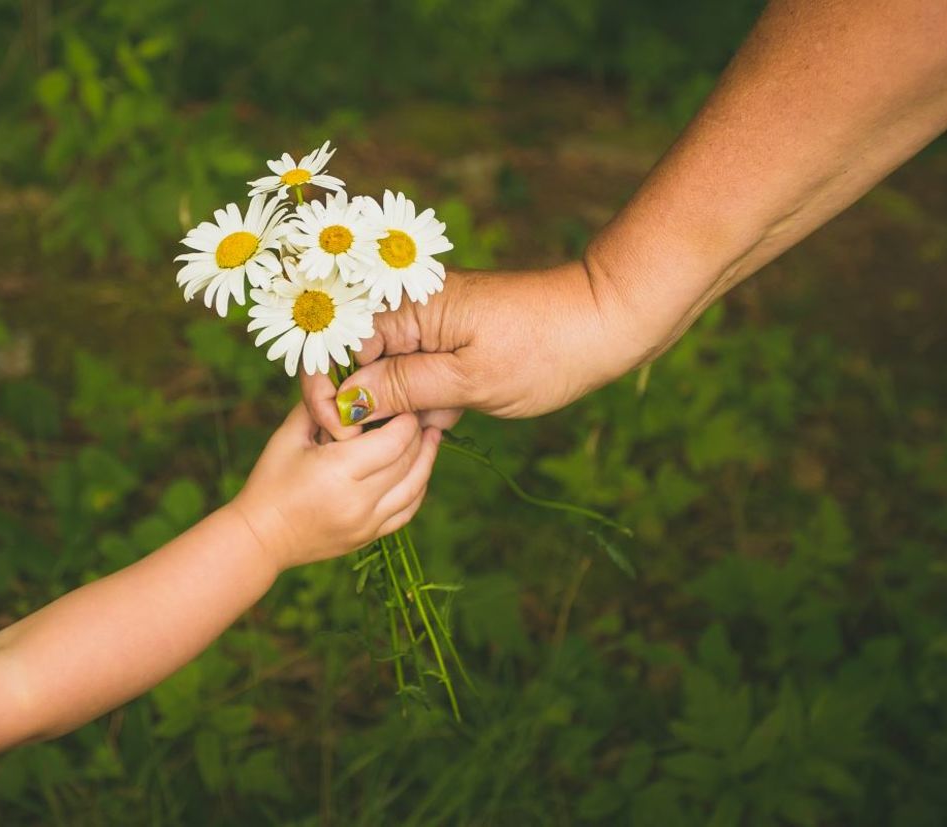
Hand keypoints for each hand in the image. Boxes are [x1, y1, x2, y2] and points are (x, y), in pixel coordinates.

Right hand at [229, 404, 440, 569]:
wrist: (260, 537)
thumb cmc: (269, 481)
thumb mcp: (288, 436)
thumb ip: (320, 407)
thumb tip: (348, 385)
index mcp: (338, 471)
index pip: (393, 441)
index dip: (406, 420)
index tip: (406, 404)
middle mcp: (359, 500)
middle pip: (408, 461)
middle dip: (418, 434)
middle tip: (421, 414)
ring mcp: (367, 523)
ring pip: (415, 487)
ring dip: (427, 459)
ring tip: (433, 437)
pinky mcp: (369, 537)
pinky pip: (407, 510)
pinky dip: (418, 487)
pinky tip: (419, 469)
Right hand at [300, 261, 642, 439]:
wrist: (608, 324)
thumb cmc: (544, 349)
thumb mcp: (469, 381)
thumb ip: (403, 389)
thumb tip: (345, 401)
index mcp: (409, 306)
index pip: (343, 347)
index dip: (338, 392)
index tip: (347, 434)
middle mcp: (415, 306)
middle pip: (363, 359)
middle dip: (373, 402)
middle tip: (406, 432)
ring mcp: (436, 322)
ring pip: (394, 371)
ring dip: (405, 405)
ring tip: (441, 420)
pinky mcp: (457, 338)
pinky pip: (423, 371)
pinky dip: (431, 398)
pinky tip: (452, 416)